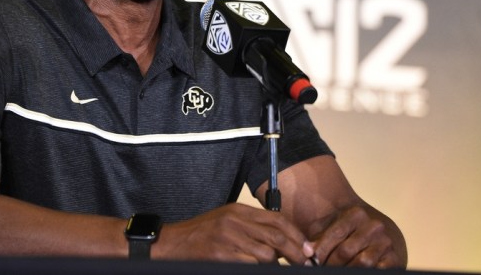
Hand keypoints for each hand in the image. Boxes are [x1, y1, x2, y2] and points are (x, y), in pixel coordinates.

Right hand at [154, 203, 314, 264]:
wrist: (173, 243)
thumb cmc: (200, 235)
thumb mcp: (226, 221)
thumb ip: (251, 226)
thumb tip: (281, 239)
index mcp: (237, 211)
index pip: (276, 218)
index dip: (296, 234)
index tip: (307, 247)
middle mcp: (234, 222)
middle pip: (276, 235)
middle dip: (295, 251)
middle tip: (304, 262)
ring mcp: (228, 238)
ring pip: (267, 254)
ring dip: (274, 264)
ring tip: (272, 266)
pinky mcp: (222, 255)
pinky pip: (252, 264)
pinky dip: (257, 268)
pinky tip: (254, 267)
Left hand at [312, 204, 405, 267]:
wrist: (381, 235)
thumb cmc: (350, 231)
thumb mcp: (334, 227)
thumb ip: (320, 237)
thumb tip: (307, 252)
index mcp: (357, 213)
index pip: (335, 233)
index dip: (320, 249)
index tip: (310, 259)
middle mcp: (374, 225)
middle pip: (346, 251)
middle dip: (330, 263)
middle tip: (320, 268)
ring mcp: (386, 242)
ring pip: (362, 263)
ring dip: (345, 269)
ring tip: (333, 270)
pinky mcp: (396, 258)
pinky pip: (377, 270)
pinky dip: (362, 272)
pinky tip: (353, 271)